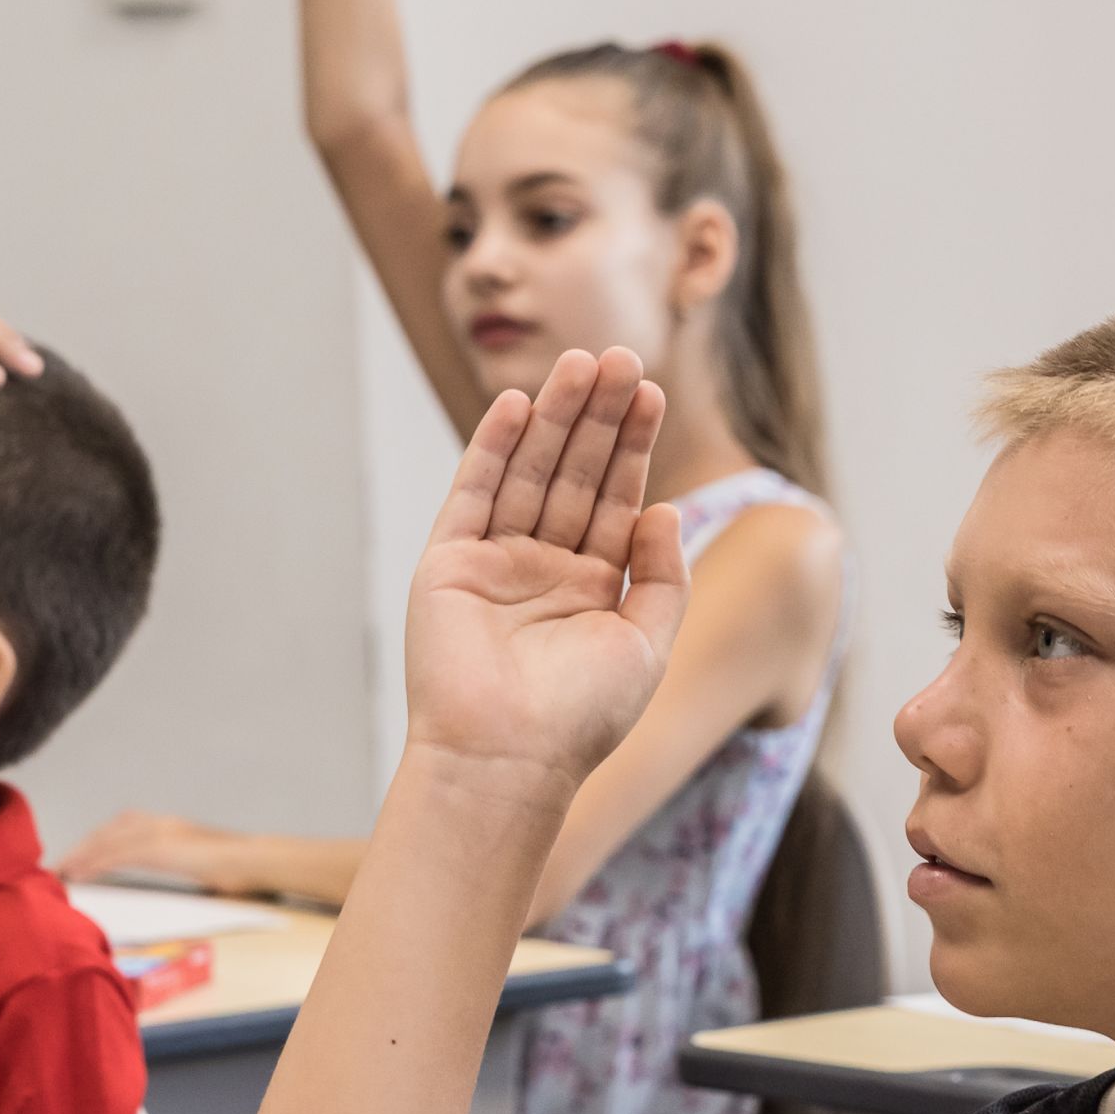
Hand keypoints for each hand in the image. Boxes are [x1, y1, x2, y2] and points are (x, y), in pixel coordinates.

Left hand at [58, 811, 247, 892]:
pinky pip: (118, 856)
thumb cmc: (235, 868)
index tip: (79, 857)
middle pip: (108, 831)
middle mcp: (159, 823)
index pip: (122, 828)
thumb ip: (180, 862)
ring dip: (81, 856)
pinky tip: (81, 875)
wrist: (253, 860)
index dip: (97, 842)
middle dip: (82, 847)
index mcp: (167, 825)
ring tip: (62, 872)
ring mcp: (159, 833)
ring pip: (108, 841)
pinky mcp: (159, 848)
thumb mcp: (199, 862)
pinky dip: (95, 865)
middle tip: (60, 865)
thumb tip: (172, 875)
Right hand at [402, 348, 685, 792]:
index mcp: (592, 587)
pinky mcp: (449, 563)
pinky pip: (475, 493)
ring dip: (553, 416)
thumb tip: (666, 508)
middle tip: (618, 354)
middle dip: (597, 415)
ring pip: (530, 473)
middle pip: (575, 473)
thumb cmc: (581, 719)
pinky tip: (517, 404)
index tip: (649, 390)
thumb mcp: (647, 645)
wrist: (509, 759)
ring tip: (580, 361)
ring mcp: (495, 562)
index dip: (631, 444)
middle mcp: (544, 568)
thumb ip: (662, 576)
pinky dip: (493, 448)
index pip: (616, 498)